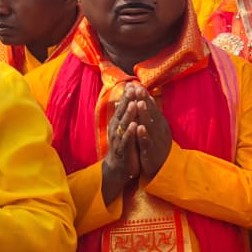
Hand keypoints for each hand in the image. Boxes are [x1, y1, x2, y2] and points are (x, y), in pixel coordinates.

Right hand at [101, 87, 140, 203]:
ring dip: (129, 114)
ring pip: (123, 125)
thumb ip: (126, 115)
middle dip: (127, 100)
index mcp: (118, 123)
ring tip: (134, 104)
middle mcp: (116, 129)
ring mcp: (119, 139)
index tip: (133, 83)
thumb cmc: (123, 145)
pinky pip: (127, 140)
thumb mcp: (124, 128)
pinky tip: (135, 126)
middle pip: (122, 112)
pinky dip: (130, 133)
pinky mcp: (123, 150)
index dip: (127, 95)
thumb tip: (128, 99)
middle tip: (132, 89)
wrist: (118, 168)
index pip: (122, 107)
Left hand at [126, 85, 172, 182]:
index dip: (144, 97)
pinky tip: (139, 128)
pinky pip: (147, 142)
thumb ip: (149, 116)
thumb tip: (144, 100)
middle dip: (144, 100)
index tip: (137, 85)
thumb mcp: (154, 130)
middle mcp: (159, 130)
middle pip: (151, 113)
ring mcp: (156, 141)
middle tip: (138, 88)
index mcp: (159, 125)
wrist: (162, 169)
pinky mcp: (152, 152)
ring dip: (145, 114)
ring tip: (139, 103)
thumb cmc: (155, 147)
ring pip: (150, 126)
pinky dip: (144, 135)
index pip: (151, 108)